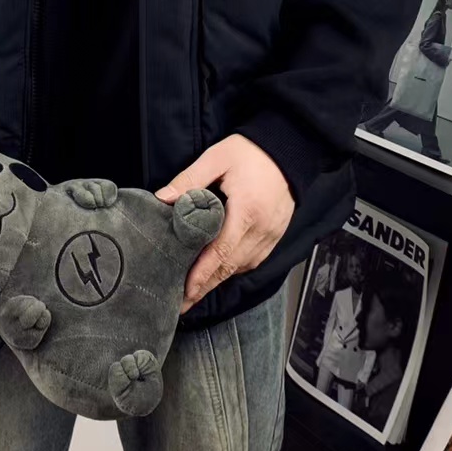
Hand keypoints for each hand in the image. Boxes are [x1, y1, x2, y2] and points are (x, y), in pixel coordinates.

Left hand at [156, 134, 294, 313]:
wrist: (289, 147)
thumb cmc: (251, 152)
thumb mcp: (216, 158)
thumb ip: (189, 180)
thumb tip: (162, 199)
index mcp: (246, 211)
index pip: (220, 252)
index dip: (201, 275)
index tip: (184, 292)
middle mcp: (262, 229)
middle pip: (230, 266)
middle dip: (205, 286)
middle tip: (182, 303)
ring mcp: (272, 234)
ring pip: (242, 266)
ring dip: (219, 279)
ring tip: (195, 290)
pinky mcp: (276, 234)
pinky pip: (253, 259)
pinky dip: (235, 268)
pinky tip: (219, 270)